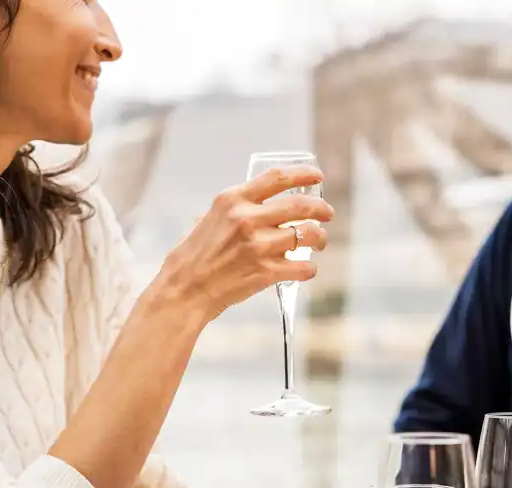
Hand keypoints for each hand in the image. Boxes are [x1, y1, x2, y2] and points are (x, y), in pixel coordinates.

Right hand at [149, 164, 333, 321]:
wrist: (184, 290)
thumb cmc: (193, 256)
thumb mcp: (208, 219)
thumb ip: (235, 210)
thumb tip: (259, 204)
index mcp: (233, 200)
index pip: (277, 178)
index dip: (303, 174)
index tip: (317, 176)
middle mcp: (247, 218)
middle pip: (300, 205)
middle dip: (321, 208)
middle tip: (328, 213)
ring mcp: (258, 246)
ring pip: (307, 235)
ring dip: (319, 238)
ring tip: (319, 242)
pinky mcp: (265, 272)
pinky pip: (303, 267)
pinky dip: (310, 268)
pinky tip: (307, 269)